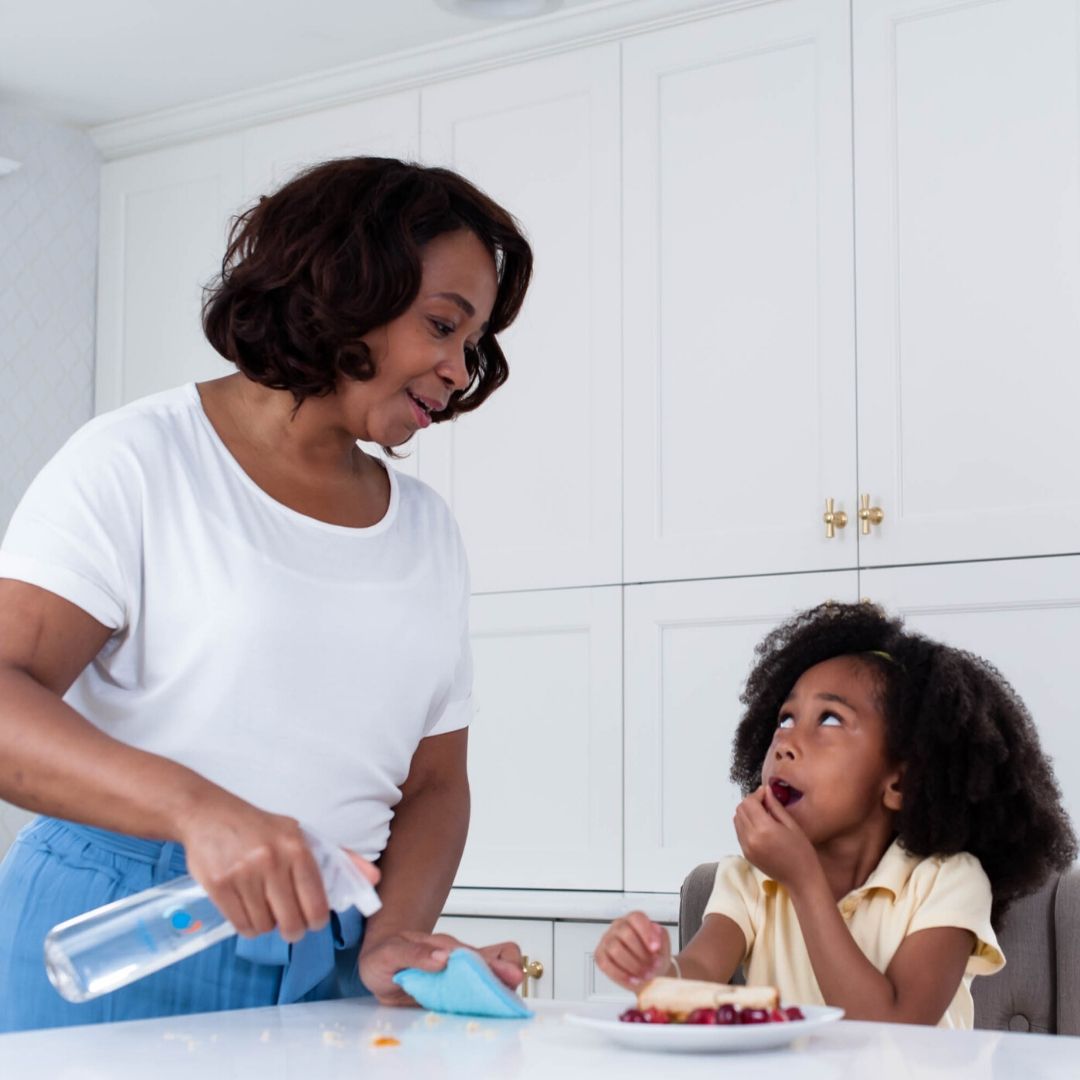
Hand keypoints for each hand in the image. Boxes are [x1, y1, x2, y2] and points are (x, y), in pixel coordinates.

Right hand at [178, 792, 337, 942]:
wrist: (209, 814)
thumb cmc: (260, 827)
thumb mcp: (300, 834)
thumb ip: (337, 858)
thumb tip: (374, 878)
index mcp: (296, 847)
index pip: (316, 901)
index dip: (317, 920)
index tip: (313, 922)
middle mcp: (272, 861)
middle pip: (291, 921)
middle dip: (294, 930)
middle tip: (290, 927)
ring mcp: (244, 874)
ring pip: (265, 926)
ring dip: (267, 925)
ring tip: (265, 909)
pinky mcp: (219, 886)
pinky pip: (241, 925)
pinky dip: (247, 926)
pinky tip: (248, 910)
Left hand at [359, 931, 523, 1005]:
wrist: (375, 965)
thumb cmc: (384, 953)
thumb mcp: (390, 952)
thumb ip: (414, 954)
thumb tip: (443, 958)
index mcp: (444, 947)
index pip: (475, 952)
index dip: (494, 964)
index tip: (508, 976)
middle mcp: (456, 959)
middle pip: (495, 959)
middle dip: (508, 973)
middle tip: (513, 988)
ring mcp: (457, 975)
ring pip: (490, 977)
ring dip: (500, 989)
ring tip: (506, 1004)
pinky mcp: (452, 993)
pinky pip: (475, 996)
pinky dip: (486, 1002)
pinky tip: (490, 1009)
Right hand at [594, 912, 670, 989]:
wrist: (650, 972)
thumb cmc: (655, 956)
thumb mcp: (663, 946)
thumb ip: (661, 937)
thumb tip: (656, 931)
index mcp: (634, 919)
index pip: (636, 918)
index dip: (646, 932)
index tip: (656, 948)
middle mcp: (618, 927)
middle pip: (626, 934)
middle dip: (642, 954)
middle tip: (653, 966)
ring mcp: (607, 940)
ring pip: (615, 949)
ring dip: (632, 965)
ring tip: (645, 975)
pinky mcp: (600, 956)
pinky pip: (606, 964)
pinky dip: (621, 975)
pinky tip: (633, 980)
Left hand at [733, 784, 817, 889]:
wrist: (801, 880)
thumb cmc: (802, 852)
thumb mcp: (792, 825)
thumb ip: (775, 806)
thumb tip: (766, 791)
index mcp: (763, 829)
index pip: (749, 803)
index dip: (757, 794)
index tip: (766, 794)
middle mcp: (750, 838)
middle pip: (740, 810)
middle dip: (751, 802)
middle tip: (765, 803)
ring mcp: (746, 847)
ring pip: (737, 820)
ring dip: (746, 813)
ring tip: (763, 815)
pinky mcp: (746, 854)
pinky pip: (739, 832)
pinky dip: (745, 825)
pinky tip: (760, 827)